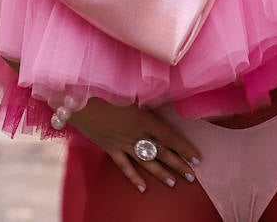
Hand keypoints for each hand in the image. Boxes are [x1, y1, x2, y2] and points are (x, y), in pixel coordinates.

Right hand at [69, 99, 199, 192]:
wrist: (78, 98)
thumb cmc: (106, 88)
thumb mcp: (132, 90)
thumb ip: (149, 96)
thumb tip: (164, 95)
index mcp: (145, 119)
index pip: (170, 138)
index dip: (184, 149)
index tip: (197, 158)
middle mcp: (136, 134)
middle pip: (161, 152)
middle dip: (178, 164)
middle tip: (191, 176)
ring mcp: (123, 143)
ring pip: (145, 161)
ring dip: (160, 173)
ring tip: (173, 183)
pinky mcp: (110, 148)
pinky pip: (124, 166)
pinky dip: (133, 177)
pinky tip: (142, 187)